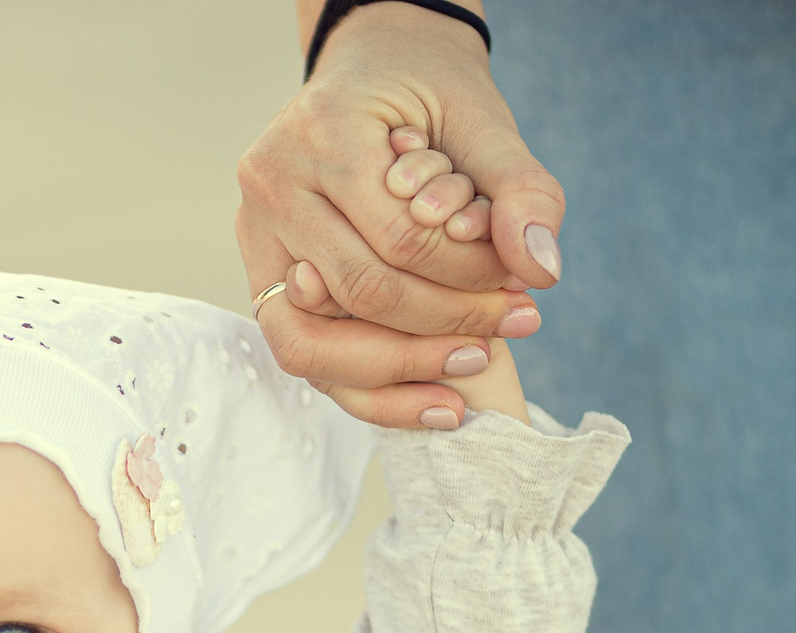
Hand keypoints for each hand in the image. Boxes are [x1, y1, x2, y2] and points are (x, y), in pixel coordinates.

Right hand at [236, 1, 565, 428]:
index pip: (401, 240)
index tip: (524, 292)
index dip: (469, 278)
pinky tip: (433, 399)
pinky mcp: (257, 276)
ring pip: (311, 343)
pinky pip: (302, 352)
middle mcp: (272, 188)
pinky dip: (369, 387)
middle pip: (357, 293)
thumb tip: (542, 268)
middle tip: (512, 330)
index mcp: (322, 136)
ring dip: (399, 372)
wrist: (368, 69)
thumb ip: (521, 186)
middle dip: (442, 327)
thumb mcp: (482, 119)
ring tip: (469, 374)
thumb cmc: (426, 94)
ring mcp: (254, 236)